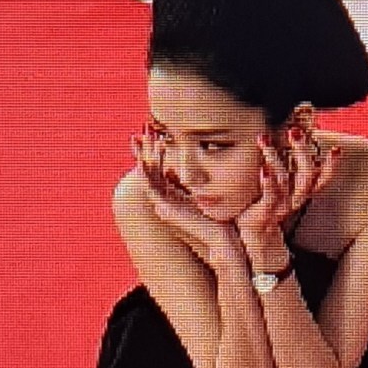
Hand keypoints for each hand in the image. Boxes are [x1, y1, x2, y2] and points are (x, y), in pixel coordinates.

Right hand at [131, 124, 242, 270]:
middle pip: (151, 169)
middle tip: (144, 128)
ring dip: (144, 155)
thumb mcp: (210, 193)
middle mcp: (167, 201)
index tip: (157, 133)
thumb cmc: (222, 219)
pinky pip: (149, 187)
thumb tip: (196, 167)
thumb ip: (201, 181)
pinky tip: (144, 157)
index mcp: (177, 197)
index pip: (161, 169)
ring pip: (147, 175)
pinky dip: (145, 171)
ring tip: (144, 136)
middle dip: (147, 148)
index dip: (157, 152)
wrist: (223, 239)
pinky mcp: (164, 209)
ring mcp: (163, 205)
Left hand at [236, 128, 341, 251]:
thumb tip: (293, 137)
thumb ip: (288, 166)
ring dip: (274, 157)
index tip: (338, 150)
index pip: (321, 179)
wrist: (253, 231)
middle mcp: (294, 199)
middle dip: (302, 152)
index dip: (331, 166)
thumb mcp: (282, 185)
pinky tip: (264, 169)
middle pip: (306, 177)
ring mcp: (280, 206)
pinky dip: (268, 183)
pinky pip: (270, 197)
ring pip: (284, 181)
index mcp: (300, 192)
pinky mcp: (266, 212)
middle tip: (295, 131)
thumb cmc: (265, 202)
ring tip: (264, 139)